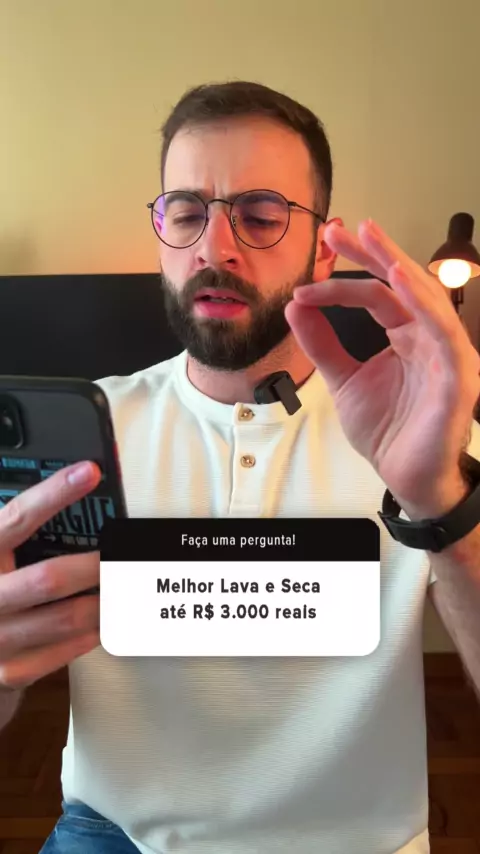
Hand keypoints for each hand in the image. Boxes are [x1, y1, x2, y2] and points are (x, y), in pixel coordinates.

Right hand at [0, 462, 101, 690]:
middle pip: (49, 578)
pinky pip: (63, 653)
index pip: (17, 518)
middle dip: (94, 568)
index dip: (54, 493)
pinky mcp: (10, 671)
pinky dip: (88, 636)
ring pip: (65, 618)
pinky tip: (100, 623)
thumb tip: (78, 492)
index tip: (90, 472)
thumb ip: (21, 535)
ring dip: (102, 604)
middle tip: (122, 557)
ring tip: (121, 590)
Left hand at [285, 220, 479, 516]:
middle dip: (372, 253)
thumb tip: (295, 307)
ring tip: (370, 239)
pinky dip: (425, 306)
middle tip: (338, 229)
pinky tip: (400, 282)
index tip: (307, 275)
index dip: (343, 278)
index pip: (378, 293)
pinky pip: (445, 335)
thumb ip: (322, 344)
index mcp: (406, 335)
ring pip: (426, 299)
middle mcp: (429, 337)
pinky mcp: (458, 378)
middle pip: (403, 284)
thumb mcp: (343, 380)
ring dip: (397, 266)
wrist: (404, 476)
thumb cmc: (387, 429)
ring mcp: (446, 354)